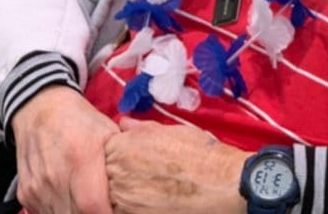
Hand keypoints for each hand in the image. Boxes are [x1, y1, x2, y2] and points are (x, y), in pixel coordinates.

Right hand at [11, 85, 118, 213]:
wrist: (42, 109)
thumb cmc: (81, 120)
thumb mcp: (108, 131)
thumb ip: (122, 157)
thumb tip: (140, 179)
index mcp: (81, 157)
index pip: (92, 204)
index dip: (107, 213)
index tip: (117, 209)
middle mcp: (56, 175)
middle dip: (94, 213)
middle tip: (107, 205)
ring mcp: (37, 186)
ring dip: (76, 213)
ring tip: (91, 201)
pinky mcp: (25, 193)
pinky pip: (45, 213)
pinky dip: (60, 210)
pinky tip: (71, 199)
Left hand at [105, 117, 248, 213]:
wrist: (221, 183)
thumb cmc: (199, 152)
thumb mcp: (171, 131)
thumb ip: (141, 128)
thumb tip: (124, 123)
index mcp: (123, 146)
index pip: (107, 149)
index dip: (121, 151)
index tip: (134, 154)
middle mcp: (117, 173)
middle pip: (108, 173)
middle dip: (122, 171)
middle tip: (146, 171)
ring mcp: (124, 200)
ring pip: (114, 195)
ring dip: (127, 191)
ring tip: (152, 187)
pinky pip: (124, 210)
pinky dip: (135, 205)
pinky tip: (154, 200)